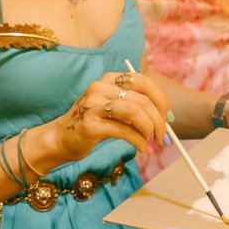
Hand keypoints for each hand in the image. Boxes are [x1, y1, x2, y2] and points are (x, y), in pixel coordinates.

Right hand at [50, 70, 169, 162]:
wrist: (61, 139)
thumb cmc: (93, 125)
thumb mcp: (114, 109)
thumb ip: (136, 108)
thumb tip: (166, 120)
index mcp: (109, 79)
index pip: (144, 81)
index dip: (161, 100)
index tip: (167, 117)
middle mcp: (100, 87)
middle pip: (142, 99)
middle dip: (158, 121)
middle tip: (163, 137)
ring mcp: (93, 105)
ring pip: (134, 113)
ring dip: (149, 130)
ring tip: (151, 142)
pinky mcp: (89, 124)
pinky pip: (123, 131)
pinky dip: (138, 141)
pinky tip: (142, 149)